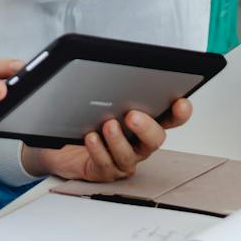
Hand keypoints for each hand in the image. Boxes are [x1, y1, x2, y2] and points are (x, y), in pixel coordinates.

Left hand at [20, 97, 193, 182]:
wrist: (60, 143)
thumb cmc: (86, 118)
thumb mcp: (102, 98)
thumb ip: (115, 87)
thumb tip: (113, 69)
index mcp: (145, 121)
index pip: (170, 117)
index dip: (180, 112)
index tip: (180, 103)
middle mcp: (138, 142)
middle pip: (155, 139)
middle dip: (146, 127)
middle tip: (132, 115)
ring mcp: (124, 159)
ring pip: (129, 155)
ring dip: (118, 140)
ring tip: (108, 125)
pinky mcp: (105, 171)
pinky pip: (105, 164)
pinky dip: (98, 150)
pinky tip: (91, 138)